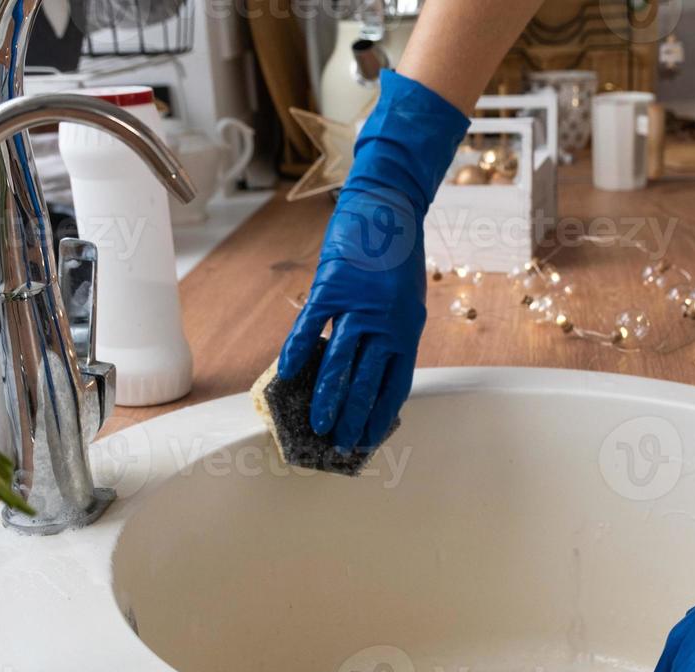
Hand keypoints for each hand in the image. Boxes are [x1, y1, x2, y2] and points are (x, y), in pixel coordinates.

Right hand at [278, 71, 468, 451]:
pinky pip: (310, 327)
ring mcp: (358, 305)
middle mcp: (386, 322)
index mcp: (407, 329)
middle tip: (341, 443)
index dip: (381, 415)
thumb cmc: (397, 255)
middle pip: (367, 381)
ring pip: (339, 363)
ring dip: (327, 398)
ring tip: (318, 425)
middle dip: (354, 418)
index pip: (395, 384)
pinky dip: (297, 352)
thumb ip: (389, 335)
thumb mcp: (406, 300)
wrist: (388, 206)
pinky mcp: (332, 287)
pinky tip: (287, 376)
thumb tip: (369, 371)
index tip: (371, 439)